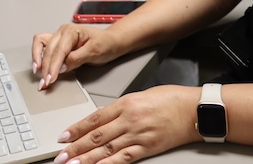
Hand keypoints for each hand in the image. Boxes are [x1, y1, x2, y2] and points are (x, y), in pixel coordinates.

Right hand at [32, 24, 120, 89]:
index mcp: (71, 31)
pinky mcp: (57, 43)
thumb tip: (61, 67)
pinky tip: (38, 66)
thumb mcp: (94, 52)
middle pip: (48, 50)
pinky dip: (38, 55)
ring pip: (41, 45)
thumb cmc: (105, 44)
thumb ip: (76, 59)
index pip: (59, 50)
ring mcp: (58, 36)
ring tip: (38, 74)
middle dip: (45, 68)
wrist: (110, 42)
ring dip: (38, 60)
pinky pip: (42, 46)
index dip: (54, 66)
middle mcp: (62, 32)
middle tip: (45, 82)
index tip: (50, 78)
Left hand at [53, 86, 198, 163]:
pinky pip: (124, 158)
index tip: (63, 136)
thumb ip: (120, 107)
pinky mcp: (147, 148)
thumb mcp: (140, 94)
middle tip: (60, 155)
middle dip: (75, 147)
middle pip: (96, 136)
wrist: (192, 109)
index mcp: (124, 103)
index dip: (76, 129)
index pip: (93, 118)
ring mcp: (137, 135)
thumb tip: (103, 116)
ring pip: (106, 149)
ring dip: (86, 159)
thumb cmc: (170, 99)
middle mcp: (128, 120)